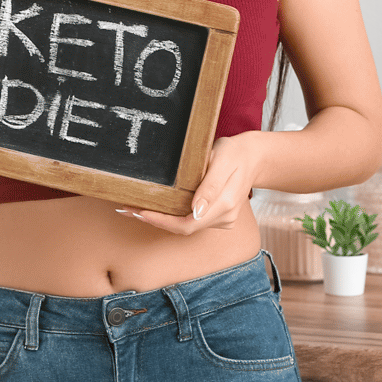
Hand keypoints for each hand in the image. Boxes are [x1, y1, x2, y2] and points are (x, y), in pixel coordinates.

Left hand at [119, 134, 257, 234]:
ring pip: (186, 226)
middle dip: (155, 221)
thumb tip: (196, 211)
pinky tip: (156, 208)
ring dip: (162, 219)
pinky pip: (191, 221)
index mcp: (224, 205)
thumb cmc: (235, 153)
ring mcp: (222, 219)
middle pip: (184, 228)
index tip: (140, 212)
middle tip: (127, 209)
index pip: (187, 224)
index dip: (162, 221)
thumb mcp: (222, 160)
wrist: (254, 156)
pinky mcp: (218, 216)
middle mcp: (224, 217)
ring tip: (134, 208)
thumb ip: (210, 186)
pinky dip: (172, 216)